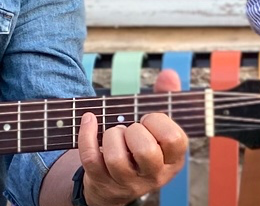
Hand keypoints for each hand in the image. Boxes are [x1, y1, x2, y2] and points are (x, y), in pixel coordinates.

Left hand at [75, 70, 188, 205]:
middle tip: (132, 129)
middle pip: (146, 151)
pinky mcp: (102, 181)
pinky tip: (89, 120)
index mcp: (173, 160)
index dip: (158, 122)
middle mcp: (153, 175)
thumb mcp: (159, 128)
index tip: (148, 119)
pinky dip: (86, 134)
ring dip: (112, 135)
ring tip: (115, 132)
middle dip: (135, 131)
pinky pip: (90, 158)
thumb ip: (166, 98)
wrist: (117, 186)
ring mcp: (127, 181)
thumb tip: (168, 74)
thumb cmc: (141, 147)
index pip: (173, 139)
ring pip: (117, 158)